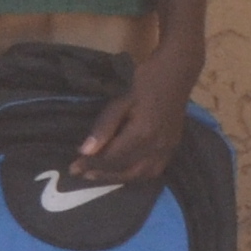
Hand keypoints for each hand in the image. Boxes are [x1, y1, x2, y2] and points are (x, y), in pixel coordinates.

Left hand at [69, 74, 194, 184]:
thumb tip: (85, 151)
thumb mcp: (121, 101)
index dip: (91, 164)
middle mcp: (156, 147)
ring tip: (98, 176)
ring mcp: (167, 149)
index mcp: (142, 134)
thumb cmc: (146, 80)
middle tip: (81, 174)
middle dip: (102, 174)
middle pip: (125, 170)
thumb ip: (104, 128)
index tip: (73, 168)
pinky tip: (123, 172)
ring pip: (140, 175)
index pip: (112, 158)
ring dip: (118, 178)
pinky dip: (136, 176)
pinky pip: (154, 171)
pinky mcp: (173, 147)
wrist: (177, 72)